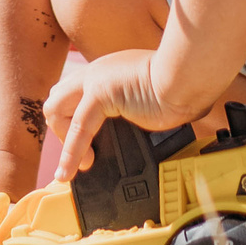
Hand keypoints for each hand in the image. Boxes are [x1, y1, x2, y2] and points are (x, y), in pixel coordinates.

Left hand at [45, 50, 203, 181]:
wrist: (190, 77)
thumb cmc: (184, 86)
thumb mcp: (152, 95)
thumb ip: (138, 108)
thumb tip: (147, 124)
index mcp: (109, 72)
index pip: (74, 91)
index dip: (72, 120)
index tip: (89, 146)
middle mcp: (98, 72)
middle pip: (57, 96)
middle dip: (62, 128)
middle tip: (86, 153)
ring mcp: (97, 80)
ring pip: (55, 108)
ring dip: (64, 141)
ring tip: (85, 163)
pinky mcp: (102, 93)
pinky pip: (78, 128)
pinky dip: (70, 153)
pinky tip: (68, 172)